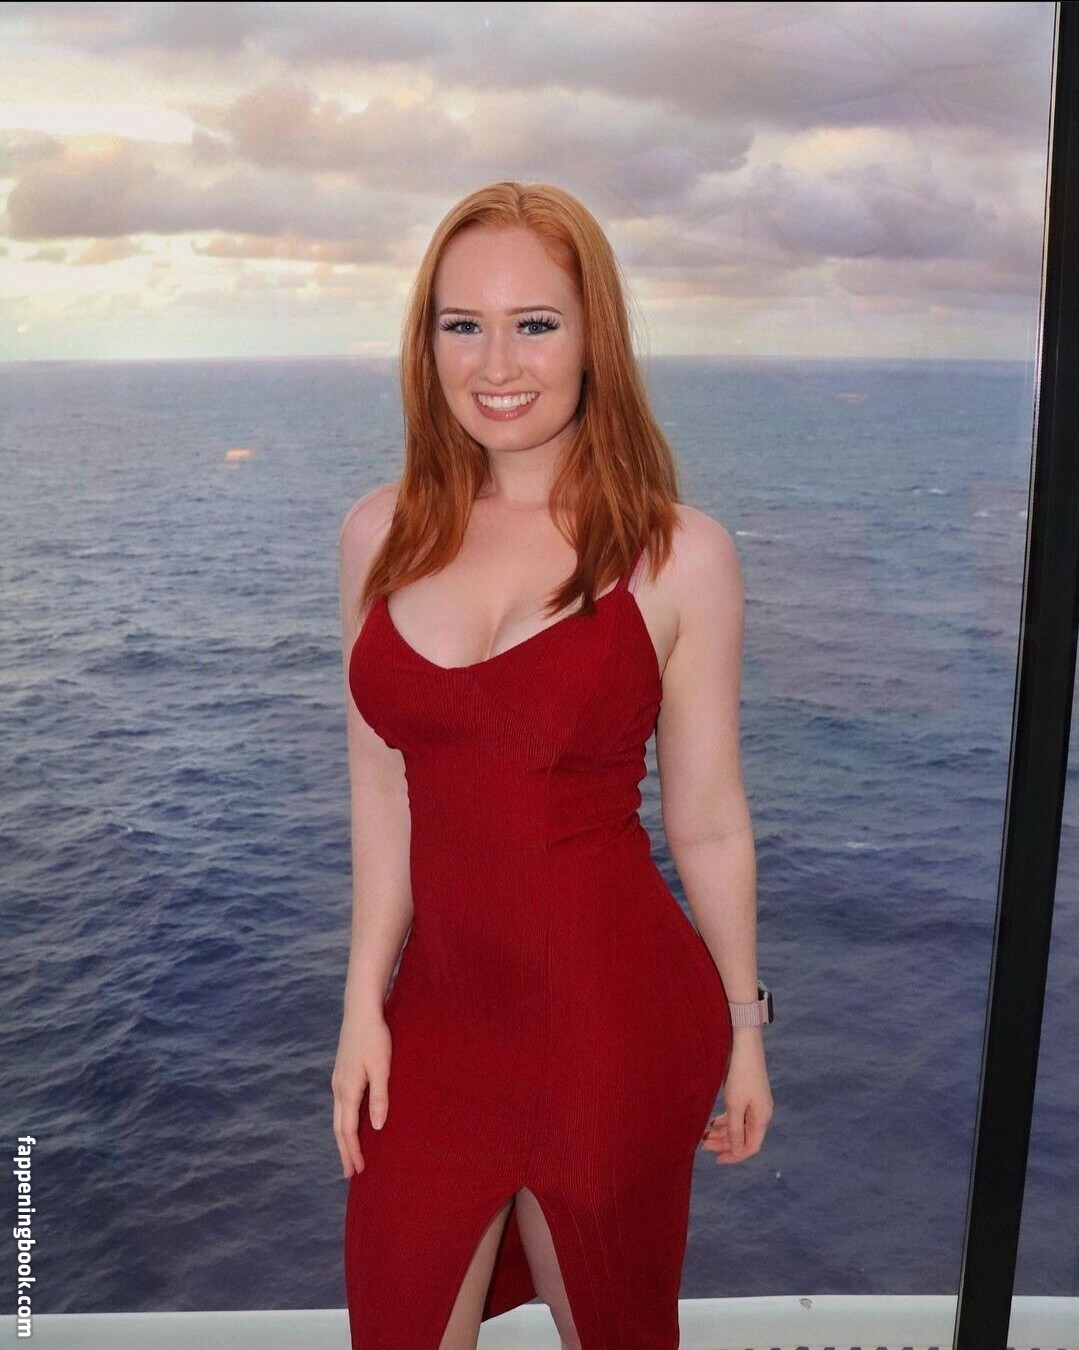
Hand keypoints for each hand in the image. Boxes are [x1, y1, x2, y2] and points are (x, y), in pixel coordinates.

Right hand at [331, 1009, 391, 1177]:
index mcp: (348, 1089)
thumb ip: (379, 1097)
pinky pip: (341, 1105)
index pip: (348, 1130)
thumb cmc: (375, 1037)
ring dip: (343, 1137)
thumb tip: (377, 1127)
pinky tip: (351, 1122)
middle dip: (344, 1151)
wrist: (361, 1010)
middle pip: (339, 1127)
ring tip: (350, 1153)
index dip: (353, 1151)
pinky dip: (344, 1121)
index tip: (358, 1171)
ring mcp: (338, 1079)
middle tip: (350, 1173)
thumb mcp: (382, 1067)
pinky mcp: (342, 1071)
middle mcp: (338, 1087)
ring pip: (338, 1116)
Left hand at [700, 1033, 773, 1164]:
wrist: (744, 1045)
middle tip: (703, 1146)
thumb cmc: (740, 1074)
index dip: (734, 1156)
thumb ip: (735, 1129)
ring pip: (738, 1126)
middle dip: (724, 1144)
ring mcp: (754, 1104)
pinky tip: (712, 1122)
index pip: (750, 1147)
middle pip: (743, 1137)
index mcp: (761, 1118)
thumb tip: (738, 1150)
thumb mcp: (735, 1104)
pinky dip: (725, 1120)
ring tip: (704, 1136)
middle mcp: (760, 1113)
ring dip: (723, 1132)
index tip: (717, 1160)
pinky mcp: (747, 1094)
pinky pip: (736, 1114)